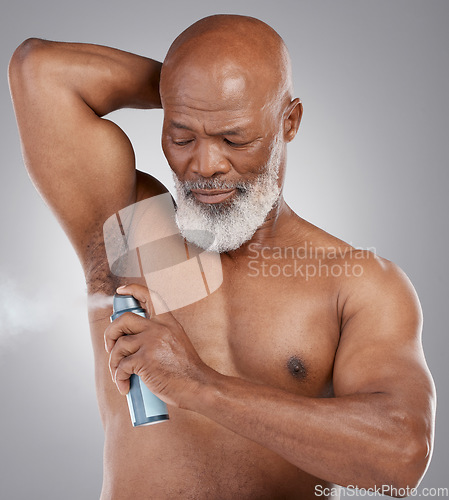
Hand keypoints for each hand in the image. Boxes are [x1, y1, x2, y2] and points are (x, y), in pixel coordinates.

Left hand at [104, 284, 210, 408]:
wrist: (199, 386)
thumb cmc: (188, 371)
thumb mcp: (178, 342)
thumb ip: (161, 336)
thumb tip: (135, 341)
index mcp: (168, 322)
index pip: (150, 296)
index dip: (133, 290)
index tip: (120, 291)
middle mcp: (159, 328)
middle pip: (124, 319)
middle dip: (111, 333)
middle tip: (110, 347)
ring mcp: (151, 342)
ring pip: (119, 346)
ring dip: (113, 362)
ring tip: (119, 375)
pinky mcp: (145, 360)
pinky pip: (121, 366)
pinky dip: (118, 378)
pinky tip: (124, 386)